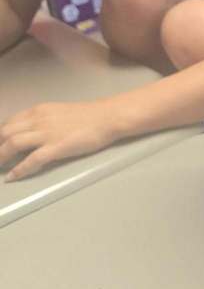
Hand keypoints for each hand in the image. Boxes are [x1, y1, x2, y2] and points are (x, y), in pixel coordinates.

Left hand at [0, 99, 118, 179]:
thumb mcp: (58, 112)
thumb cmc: (88, 116)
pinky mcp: (57, 147)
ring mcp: (47, 133)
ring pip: (13, 144)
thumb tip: (31, 132)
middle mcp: (38, 120)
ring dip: (0, 157)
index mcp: (38, 111)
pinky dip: (19, 169)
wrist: (107, 117)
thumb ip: (43, 121)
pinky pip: (32, 159)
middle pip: (5, 133)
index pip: (9, 122)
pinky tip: (12, 177)